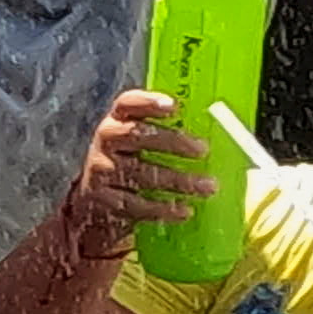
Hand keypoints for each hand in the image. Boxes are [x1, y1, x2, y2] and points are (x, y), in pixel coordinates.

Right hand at [57, 87, 210, 264]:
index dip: (147, 102)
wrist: (94, 209)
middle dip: (172, 141)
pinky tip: (185, 211)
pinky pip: (138, 205)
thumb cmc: (129, 168)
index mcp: (116, 123)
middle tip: (203, 150)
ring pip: (142, 174)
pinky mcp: (105, 203)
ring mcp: (102, 174)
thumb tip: (218, 128)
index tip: (173, 105)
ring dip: (179, 180)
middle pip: (135, 135)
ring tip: (209, 187)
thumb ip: (164, 134)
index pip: (126, 105)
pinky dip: (164, 208)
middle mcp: (105, 145)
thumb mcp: (136, 146)